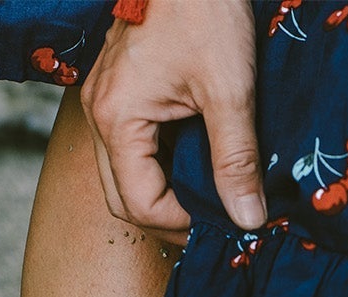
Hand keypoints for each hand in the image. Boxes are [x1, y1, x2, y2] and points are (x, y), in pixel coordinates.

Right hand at [79, 0, 265, 238]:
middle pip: (121, 197)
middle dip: (166, 218)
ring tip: (208, 196)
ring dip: (161, 193)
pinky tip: (195, 162)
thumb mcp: (230, 90)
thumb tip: (247, 218)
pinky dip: (159, 164)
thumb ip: (236, 159)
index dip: (180, 224)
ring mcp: (104, 101)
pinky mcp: (117, 91)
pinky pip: (129, 146)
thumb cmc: (204, 12)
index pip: (138, 203)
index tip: (222, 222)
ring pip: (122, 174)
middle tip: (213, 222)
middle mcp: (99, 114)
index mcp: (118, 119)